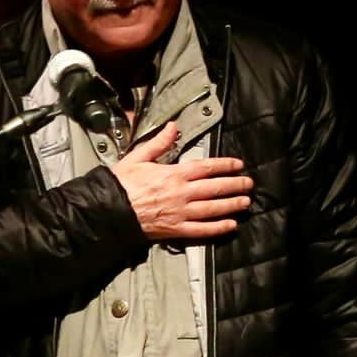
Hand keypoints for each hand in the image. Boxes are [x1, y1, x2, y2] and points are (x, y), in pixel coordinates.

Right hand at [112, 123, 253, 240]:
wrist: (108, 210)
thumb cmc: (121, 184)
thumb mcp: (138, 157)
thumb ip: (159, 143)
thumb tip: (173, 126)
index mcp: (174, 174)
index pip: (206, 167)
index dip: (225, 165)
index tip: (238, 164)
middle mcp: (181, 193)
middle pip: (215, 188)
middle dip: (235, 185)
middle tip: (249, 183)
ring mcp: (180, 213)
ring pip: (213, 209)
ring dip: (231, 205)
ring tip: (246, 202)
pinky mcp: (175, 230)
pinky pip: (201, 230)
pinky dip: (217, 228)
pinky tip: (230, 225)